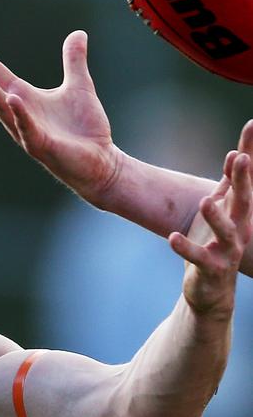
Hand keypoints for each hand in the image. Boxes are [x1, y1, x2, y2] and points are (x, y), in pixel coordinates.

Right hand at [0, 27, 120, 204]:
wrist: (100, 162)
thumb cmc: (84, 130)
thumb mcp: (79, 86)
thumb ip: (73, 60)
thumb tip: (78, 33)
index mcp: (22, 96)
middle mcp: (16, 113)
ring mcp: (25, 130)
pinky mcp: (42, 145)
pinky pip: (27, 127)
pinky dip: (19, 113)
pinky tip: (12, 98)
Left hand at [170, 151, 252, 315]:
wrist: (210, 290)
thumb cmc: (214, 244)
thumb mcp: (221, 211)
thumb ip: (228, 184)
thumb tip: (237, 152)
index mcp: (239, 211)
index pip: (245, 179)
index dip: (248, 152)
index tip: (251, 126)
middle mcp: (238, 228)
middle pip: (244, 201)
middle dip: (243, 179)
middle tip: (240, 157)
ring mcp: (227, 250)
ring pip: (225, 232)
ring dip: (216, 216)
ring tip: (205, 201)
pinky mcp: (210, 269)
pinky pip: (198, 258)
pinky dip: (186, 248)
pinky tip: (173, 238)